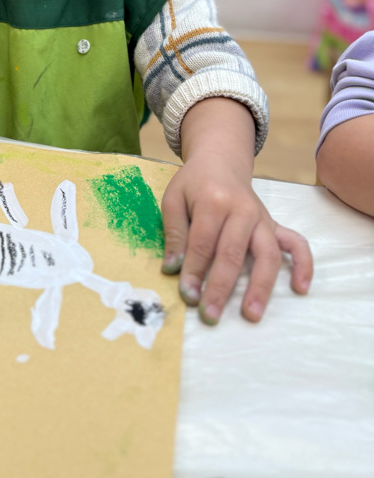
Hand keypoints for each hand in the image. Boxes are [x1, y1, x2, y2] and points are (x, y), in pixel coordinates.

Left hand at [160, 156, 312, 323]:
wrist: (220, 162)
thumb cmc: (194, 184)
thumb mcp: (173, 199)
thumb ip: (174, 233)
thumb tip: (173, 269)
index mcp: (213, 201)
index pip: (203, 243)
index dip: (194, 272)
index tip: (187, 296)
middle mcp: (242, 210)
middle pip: (233, 253)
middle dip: (221, 287)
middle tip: (210, 314)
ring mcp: (262, 218)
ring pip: (267, 254)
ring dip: (261, 286)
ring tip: (252, 314)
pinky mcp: (275, 225)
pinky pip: (296, 243)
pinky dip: (303, 264)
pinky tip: (300, 287)